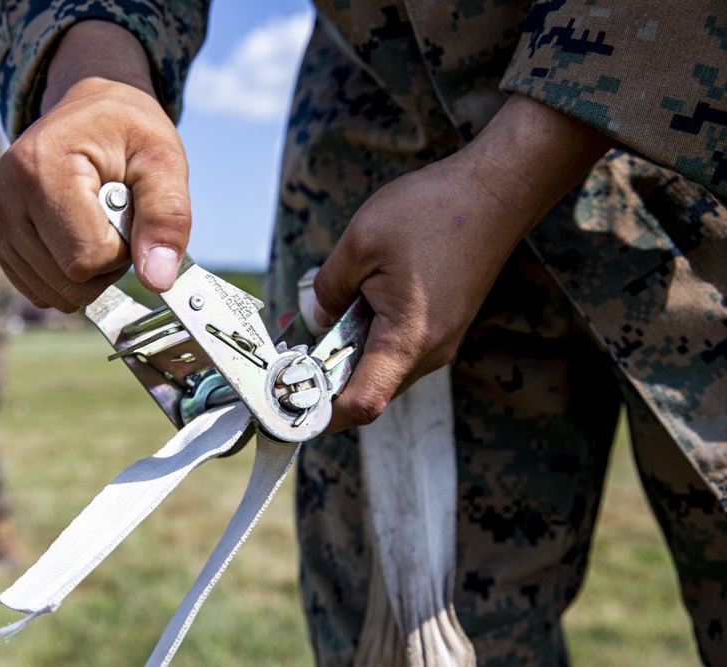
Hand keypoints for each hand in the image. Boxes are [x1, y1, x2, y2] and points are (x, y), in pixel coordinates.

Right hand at [0, 21, 190, 311]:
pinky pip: (39, 291)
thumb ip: (167, 217)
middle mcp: (2, 197)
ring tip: (93, 222)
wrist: (89, 111)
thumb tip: (157, 281)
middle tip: (112, 217)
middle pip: (68, 283)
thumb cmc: (128, 133)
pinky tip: (73, 234)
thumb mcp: (164, 161)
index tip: (126, 210)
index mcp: (41, 169)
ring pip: (53, 294)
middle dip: (106, 264)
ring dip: (87, 272)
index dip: (123, 248)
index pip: (88, 257)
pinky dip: (66, 276)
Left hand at [315, 95, 614, 432]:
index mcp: (408, 339)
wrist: (496, 192)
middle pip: (368, 392)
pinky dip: (366, 338)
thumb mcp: (360, 244)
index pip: (362, 404)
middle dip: (323, 378)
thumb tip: (316, 318)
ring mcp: (439, 342)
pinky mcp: (441, 327)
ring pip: (380, 370)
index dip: (320, 416)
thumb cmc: (434, 211)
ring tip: (311, 321)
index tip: (286, 407)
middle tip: (287, 348)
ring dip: (344, 355)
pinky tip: (348, 307)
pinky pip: (396, 349)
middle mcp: (429, 352)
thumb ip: (328, 290)